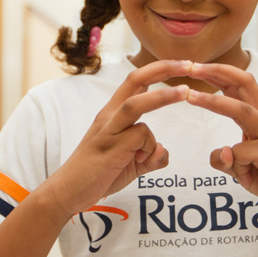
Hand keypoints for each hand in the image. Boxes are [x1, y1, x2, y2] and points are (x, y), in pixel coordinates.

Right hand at [43, 60, 191, 219]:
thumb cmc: (98, 174)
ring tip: (185, 92)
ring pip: (136, 103)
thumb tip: (163, 151)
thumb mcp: (131, 164)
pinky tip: (141, 162)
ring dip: (163, 96)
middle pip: (135, 80)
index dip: (160, 70)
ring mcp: (108, 130)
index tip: (183, 65)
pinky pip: (139, 137)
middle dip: (164, 68)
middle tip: (190, 63)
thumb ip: (150, 156)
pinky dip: (150, 148)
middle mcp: (109, 116)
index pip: (137, 81)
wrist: (67, 192)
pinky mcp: (109, 147)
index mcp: (114, 114)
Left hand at [184, 62, 257, 217]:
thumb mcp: (242, 168)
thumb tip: (220, 152)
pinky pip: (242, 153)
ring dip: (213, 101)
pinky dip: (232, 162)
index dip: (218, 73)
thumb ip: (227, 160)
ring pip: (241, 110)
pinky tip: (242, 173)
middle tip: (192, 67)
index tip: (195, 67)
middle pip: (245, 83)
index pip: (240, 85)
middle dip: (218, 71)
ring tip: (190, 97)